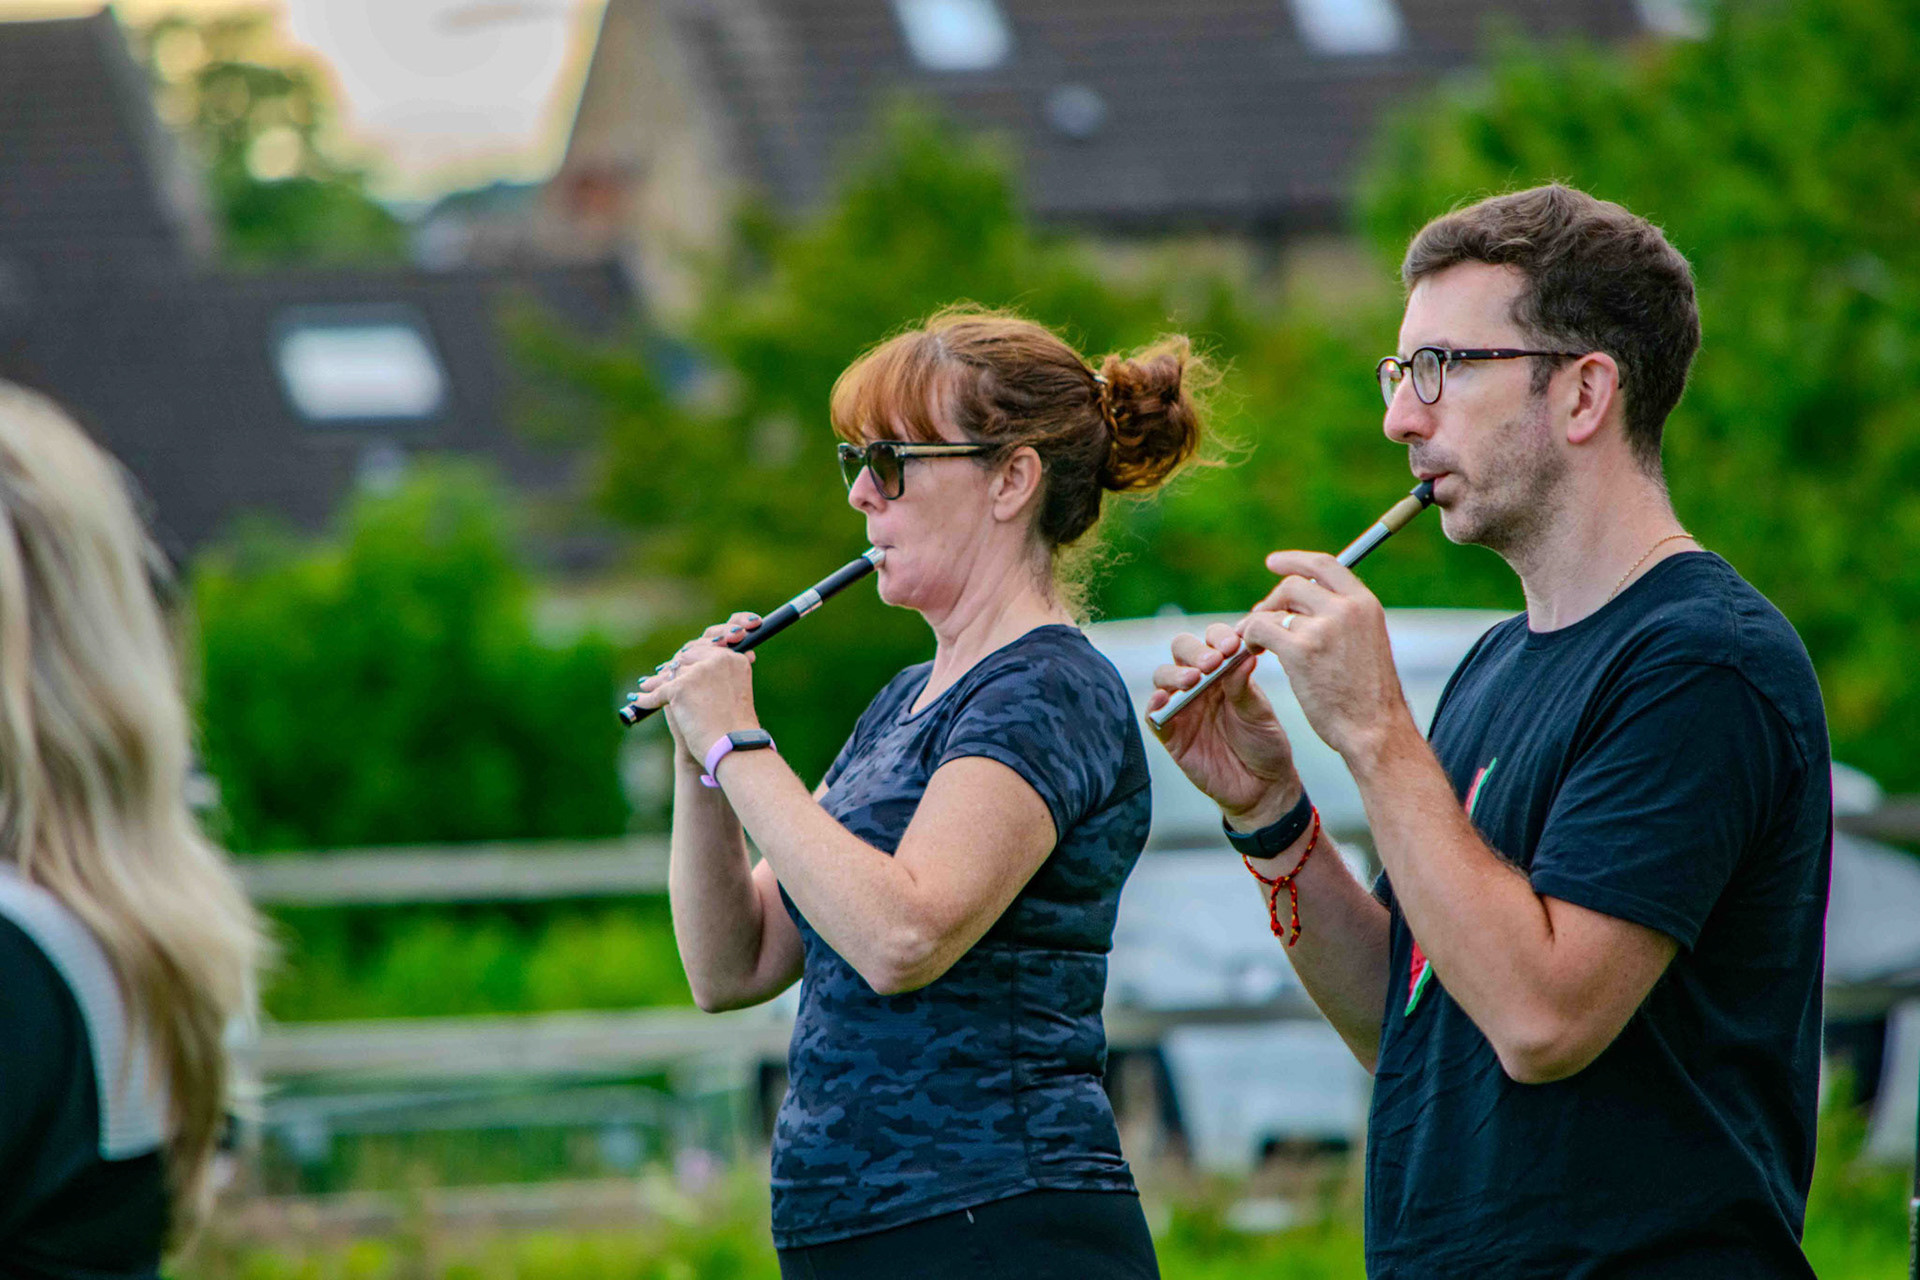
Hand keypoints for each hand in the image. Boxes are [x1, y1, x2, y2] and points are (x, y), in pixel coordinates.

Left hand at [631, 613, 762, 764]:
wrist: (734, 746)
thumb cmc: (735, 728)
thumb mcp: (733, 694)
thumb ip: (717, 678)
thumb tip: (685, 668)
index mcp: (734, 659)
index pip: (705, 650)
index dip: (689, 657)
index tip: (678, 664)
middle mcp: (718, 660)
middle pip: (685, 657)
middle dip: (672, 668)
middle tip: (660, 674)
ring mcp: (698, 672)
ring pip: (670, 673)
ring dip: (656, 681)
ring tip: (646, 685)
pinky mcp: (681, 686)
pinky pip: (658, 691)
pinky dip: (647, 698)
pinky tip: (638, 699)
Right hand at [1147, 623, 1303, 827]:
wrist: (1261, 787)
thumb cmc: (1264, 744)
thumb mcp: (1259, 713)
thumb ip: (1244, 686)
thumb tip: (1240, 656)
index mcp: (1224, 671)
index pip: (1213, 640)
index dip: (1218, 637)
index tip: (1233, 645)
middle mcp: (1200, 683)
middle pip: (1182, 650)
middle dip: (1195, 651)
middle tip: (1212, 663)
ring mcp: (1182, 707)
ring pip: (1163, 676)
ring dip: (1175, 674)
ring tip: (1193, 681)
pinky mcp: (1171, 733)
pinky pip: (1153, 714)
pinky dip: (1154, 705)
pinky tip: (1164, 699)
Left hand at [1241, 552, 1413, 764]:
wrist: (1375, 729)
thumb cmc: (1368, 695)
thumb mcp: (1367, 642)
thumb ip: (1344, 617)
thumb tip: (1306, 601)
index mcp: (1365, 604)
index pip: (1325, 564)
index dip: (1295, 560)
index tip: (1274, 563)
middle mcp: (1346, 609)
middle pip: (1293, 585)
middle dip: (1272, 601)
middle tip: (1261, 619)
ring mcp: (1323, 628)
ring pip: (1273, 610)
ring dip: (1258, 624)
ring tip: (1256, 643)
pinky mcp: (1300, 650)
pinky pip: (1259, 629)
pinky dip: (1250, 638)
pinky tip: (1253, 651)